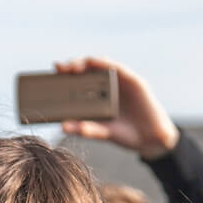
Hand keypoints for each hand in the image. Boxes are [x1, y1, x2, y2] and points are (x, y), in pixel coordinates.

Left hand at [53, 57, 179, 159]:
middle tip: (60, 68)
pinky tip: (95, 63)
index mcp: (96, 96)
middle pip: (86, 69)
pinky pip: (116, 68)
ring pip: (100, 64)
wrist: (150, 139)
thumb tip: (63, 126)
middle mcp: (106, 86)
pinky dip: (105, 64)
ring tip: (73, 67)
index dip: (65, 76)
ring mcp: (119, 81)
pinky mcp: (132, 80)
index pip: (77, 80)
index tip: (51, 75)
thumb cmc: (125, 135)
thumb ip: (85, 128)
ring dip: (85, 62)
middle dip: (72, 66)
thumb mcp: (102, 132)